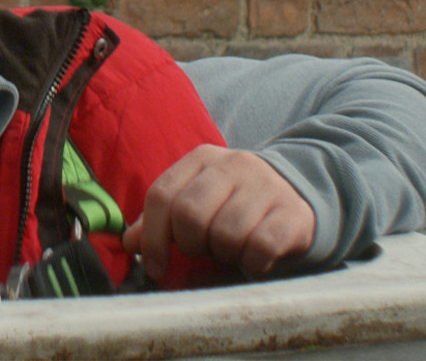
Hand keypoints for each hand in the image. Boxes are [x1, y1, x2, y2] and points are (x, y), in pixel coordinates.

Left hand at [122, 144, 314, 279]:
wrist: (296, 194)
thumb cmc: (234, 205)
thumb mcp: (196, 202)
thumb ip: (161, 221)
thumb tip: (129, 242)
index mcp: (201, 159)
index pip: (161, 194)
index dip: (153, 237)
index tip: (156, 266)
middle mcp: (234, 164)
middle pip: (190, 214)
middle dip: (191, 244)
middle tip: (204, 250)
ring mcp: (266, 185)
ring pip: (226, 233)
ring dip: (224, 254)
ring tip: (232, 249)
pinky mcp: (293, 212)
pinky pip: (260, 247)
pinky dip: (252, 263)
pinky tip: (255, 257)